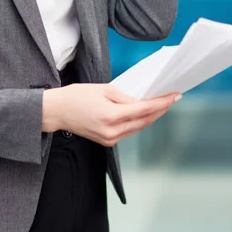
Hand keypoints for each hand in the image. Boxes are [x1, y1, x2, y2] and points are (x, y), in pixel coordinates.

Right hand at [42, 83, 178, 146]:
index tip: (174, 95)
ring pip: (139, 127)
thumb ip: (126, 97)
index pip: (145, 109)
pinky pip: (129, 131)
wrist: (57, 112)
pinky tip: (146, 113)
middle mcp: (112, 131)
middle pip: (145, 121)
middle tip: (173, 98)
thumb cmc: (77, 96)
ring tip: (163, 104)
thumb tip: (143, 102)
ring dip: (152, 117)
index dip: (162, 103)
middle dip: (161, 110)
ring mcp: (110, 139)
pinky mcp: (107, 141)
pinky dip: (139, 122)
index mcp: (111, 116)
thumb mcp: (104, 89)